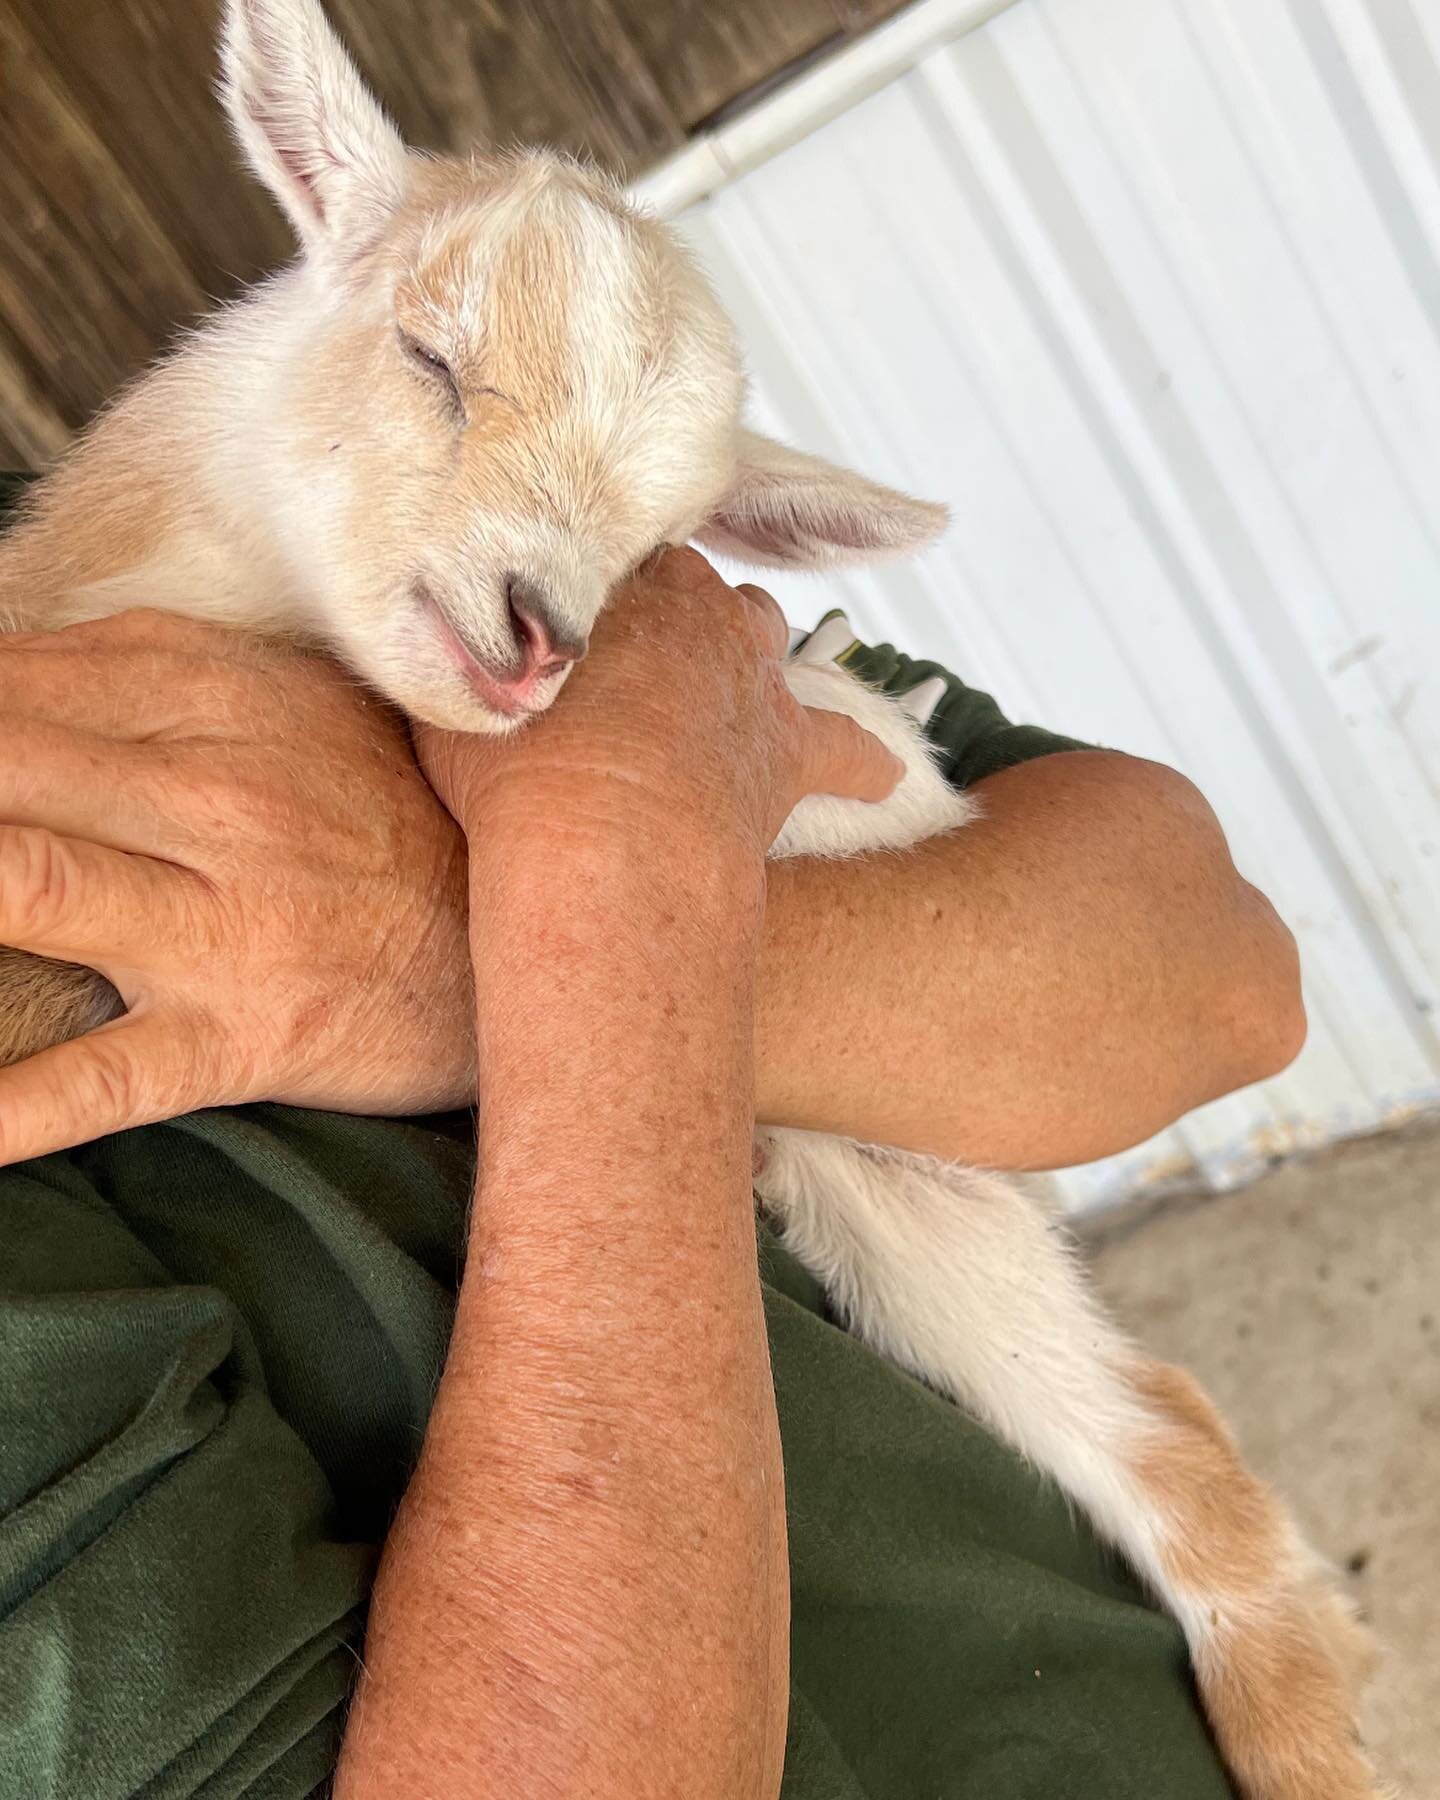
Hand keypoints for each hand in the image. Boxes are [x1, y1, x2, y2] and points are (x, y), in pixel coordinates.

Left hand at [0, 610, 472, 1163]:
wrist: (530, 937)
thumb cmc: (399, 821)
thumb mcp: (291, 712)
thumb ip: (155, 679)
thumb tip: (2, 667)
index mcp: (213, 696)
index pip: (3, 679)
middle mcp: (208, 790)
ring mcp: (223, 915)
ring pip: (19, 884)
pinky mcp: (243, 1030)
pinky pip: (99, 1075)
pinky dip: (0, 1106)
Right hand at [419, 547, 901, 870]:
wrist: (604, 839)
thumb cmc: (518, 771)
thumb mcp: (460, 705)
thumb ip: (460, 669)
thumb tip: (423, 654)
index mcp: (621, 586)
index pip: (617, 562)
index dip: (597, 590)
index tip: (575, 619)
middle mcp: (698, 613)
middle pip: (694, 590)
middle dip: (672, 614)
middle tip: (635, 656)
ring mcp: (753, 679)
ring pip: (763, 638)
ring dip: (746, 657)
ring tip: (725, 687)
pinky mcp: (793, 753)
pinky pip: (848, 750)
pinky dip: (862, 763)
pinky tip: (884, 776)